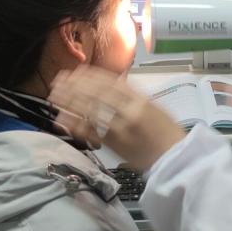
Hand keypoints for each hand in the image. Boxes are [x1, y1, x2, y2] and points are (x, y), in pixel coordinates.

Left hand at [49, 65, 185, 171]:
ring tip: (55, 97)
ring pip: (91, 110)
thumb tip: (112, 85)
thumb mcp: (153, 107)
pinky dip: (75, 125)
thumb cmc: (167, 132)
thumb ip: (133, 96)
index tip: (75, 72)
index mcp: (141, 98)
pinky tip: (61, 120)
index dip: (90, 76)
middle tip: (58, 81)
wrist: (176, 158)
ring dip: (70, 102)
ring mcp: (121, 127)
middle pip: (97, 93)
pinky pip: (91, 132)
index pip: (110, 82)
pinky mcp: (115, 144)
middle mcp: (130, 109)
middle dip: (75, 86)